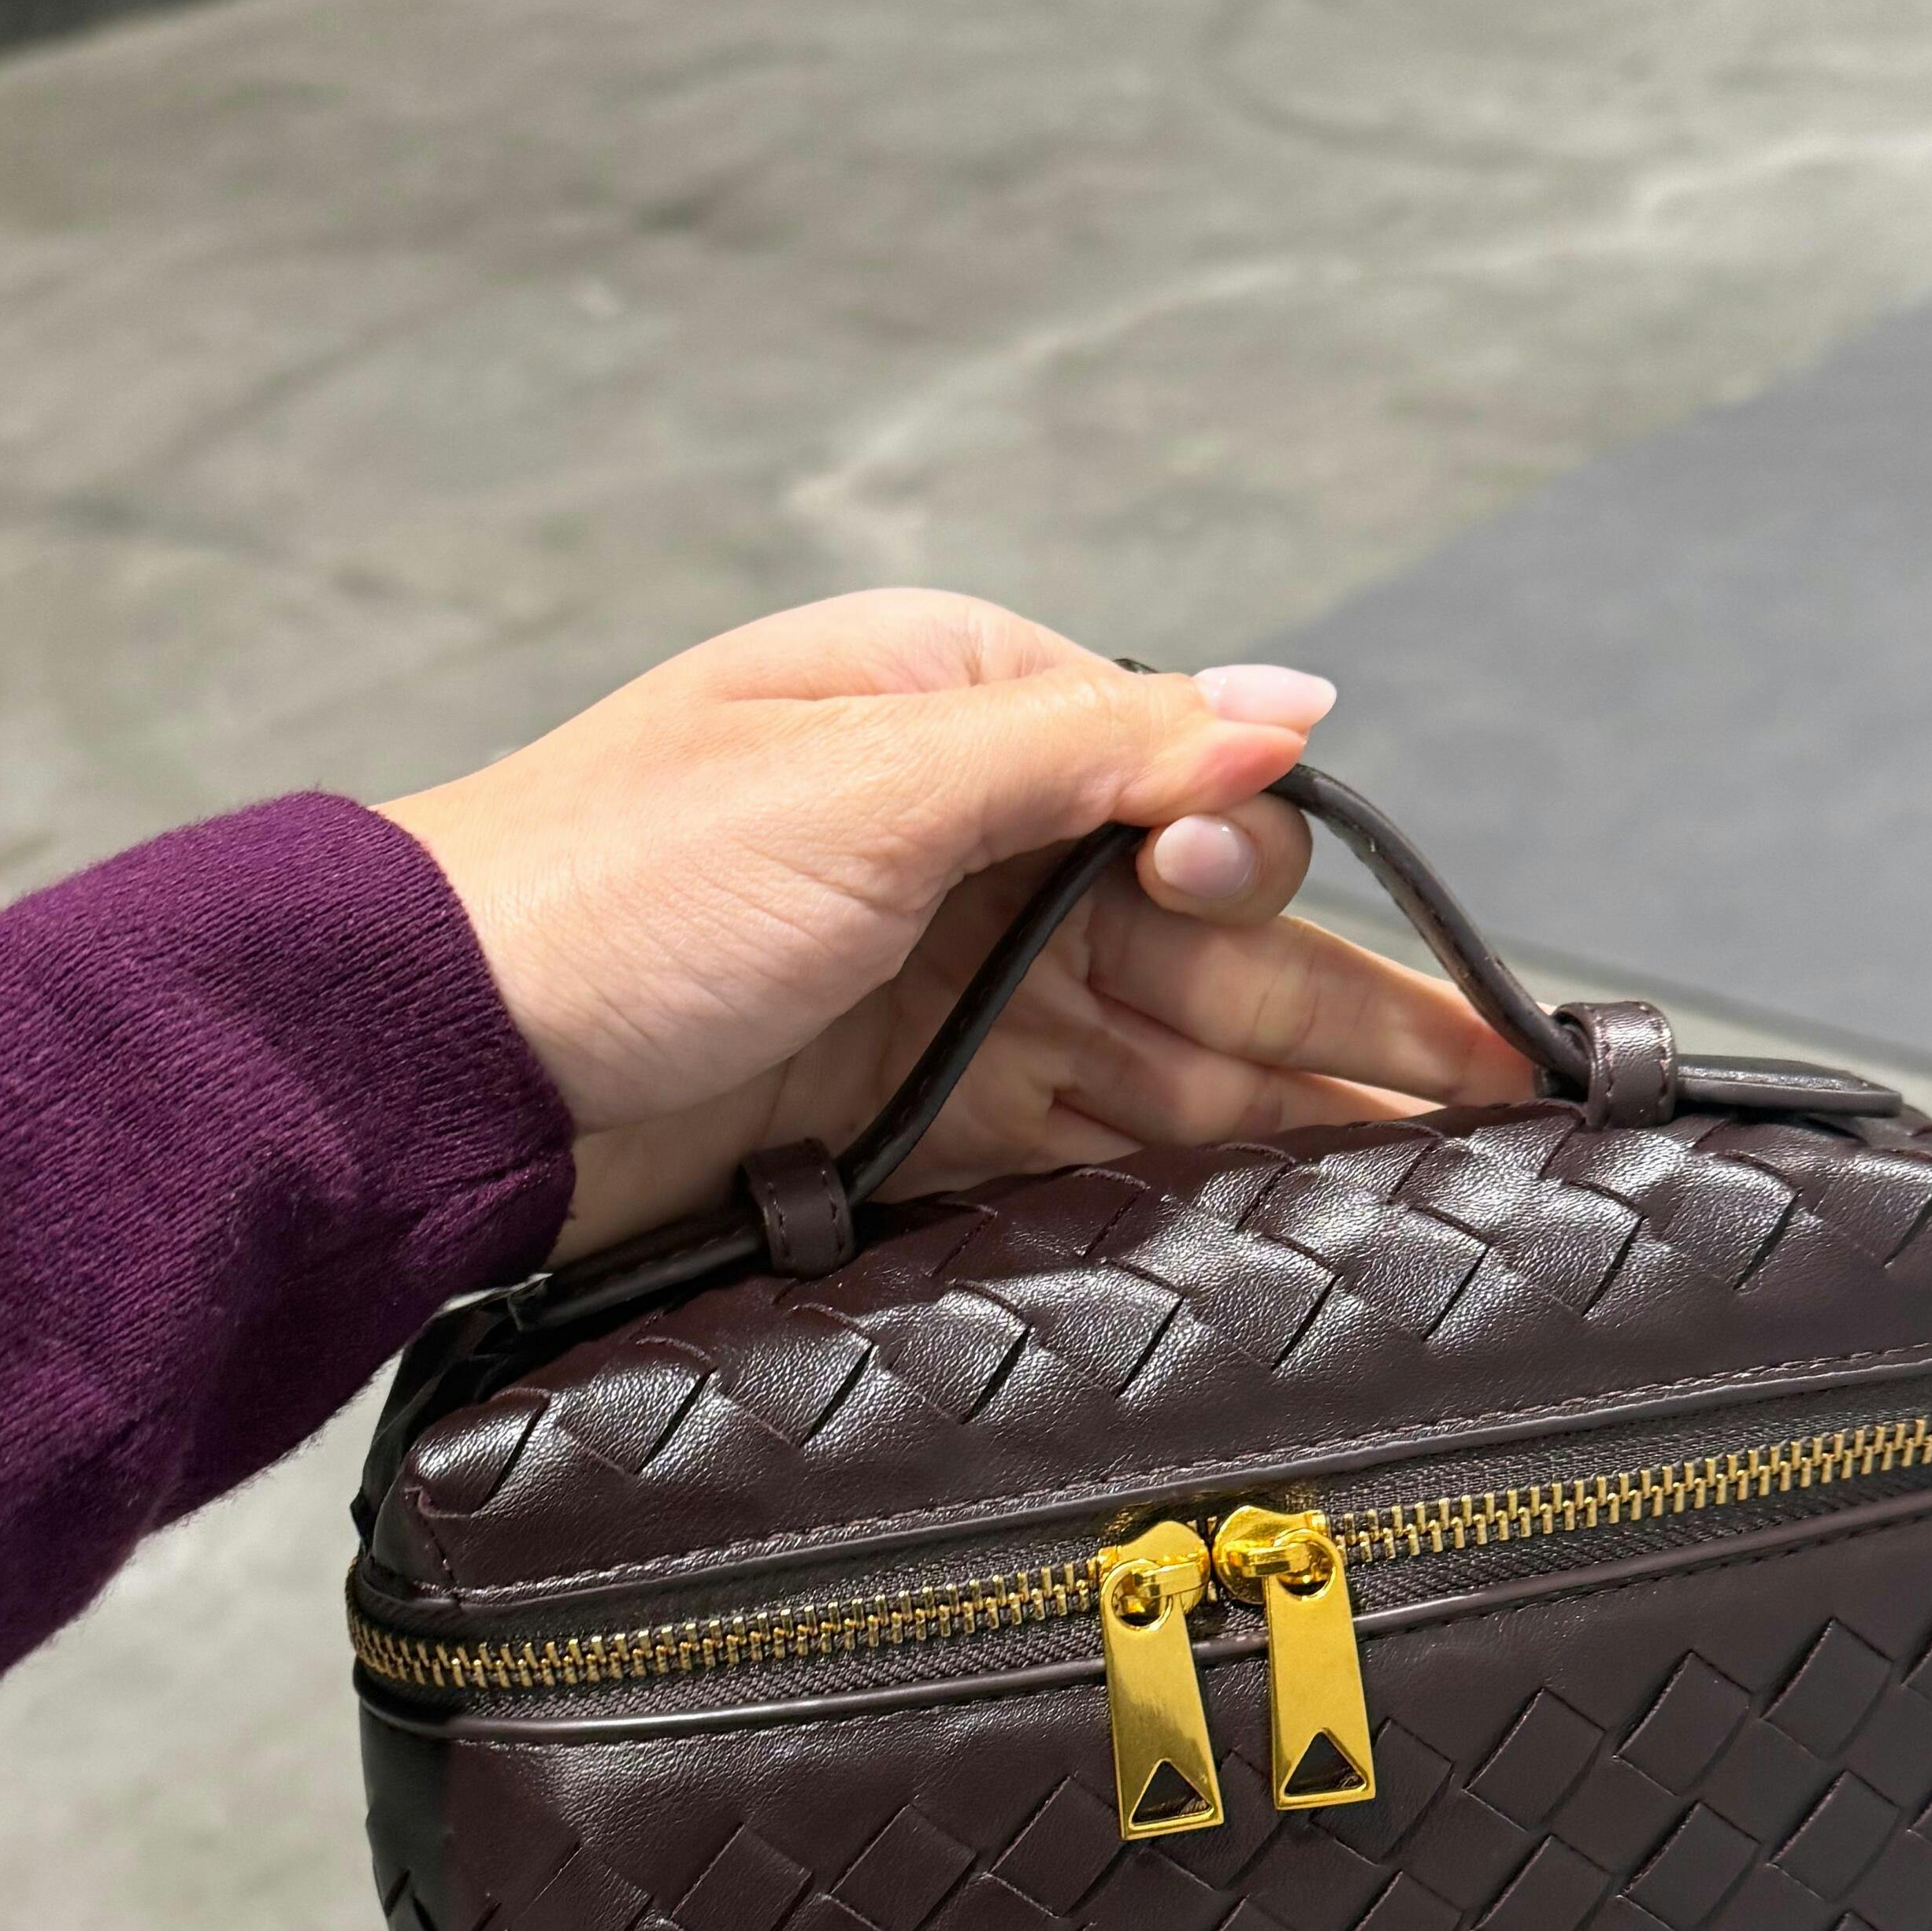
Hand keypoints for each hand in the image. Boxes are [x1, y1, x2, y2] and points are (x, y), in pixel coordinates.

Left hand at [387, 590, 1539, 1253]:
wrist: (427, 1065)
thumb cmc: (605, 887)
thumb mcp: (864, 786)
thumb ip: (1093, 753)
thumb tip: (1292, 711)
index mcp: (959, 712)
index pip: (1186, 795)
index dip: (1279, 880)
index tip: (1323, 948)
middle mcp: (967, 844)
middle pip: (1200, 945)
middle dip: (1346, 1023)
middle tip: (1504, 1106)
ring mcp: (940, 991)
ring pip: (1160, 1056)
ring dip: (1288, 1114)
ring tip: (1443, 1182)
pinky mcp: (903, 1119)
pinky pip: (1076, 1147)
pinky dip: (1172, 1181)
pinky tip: (1279, 1219)